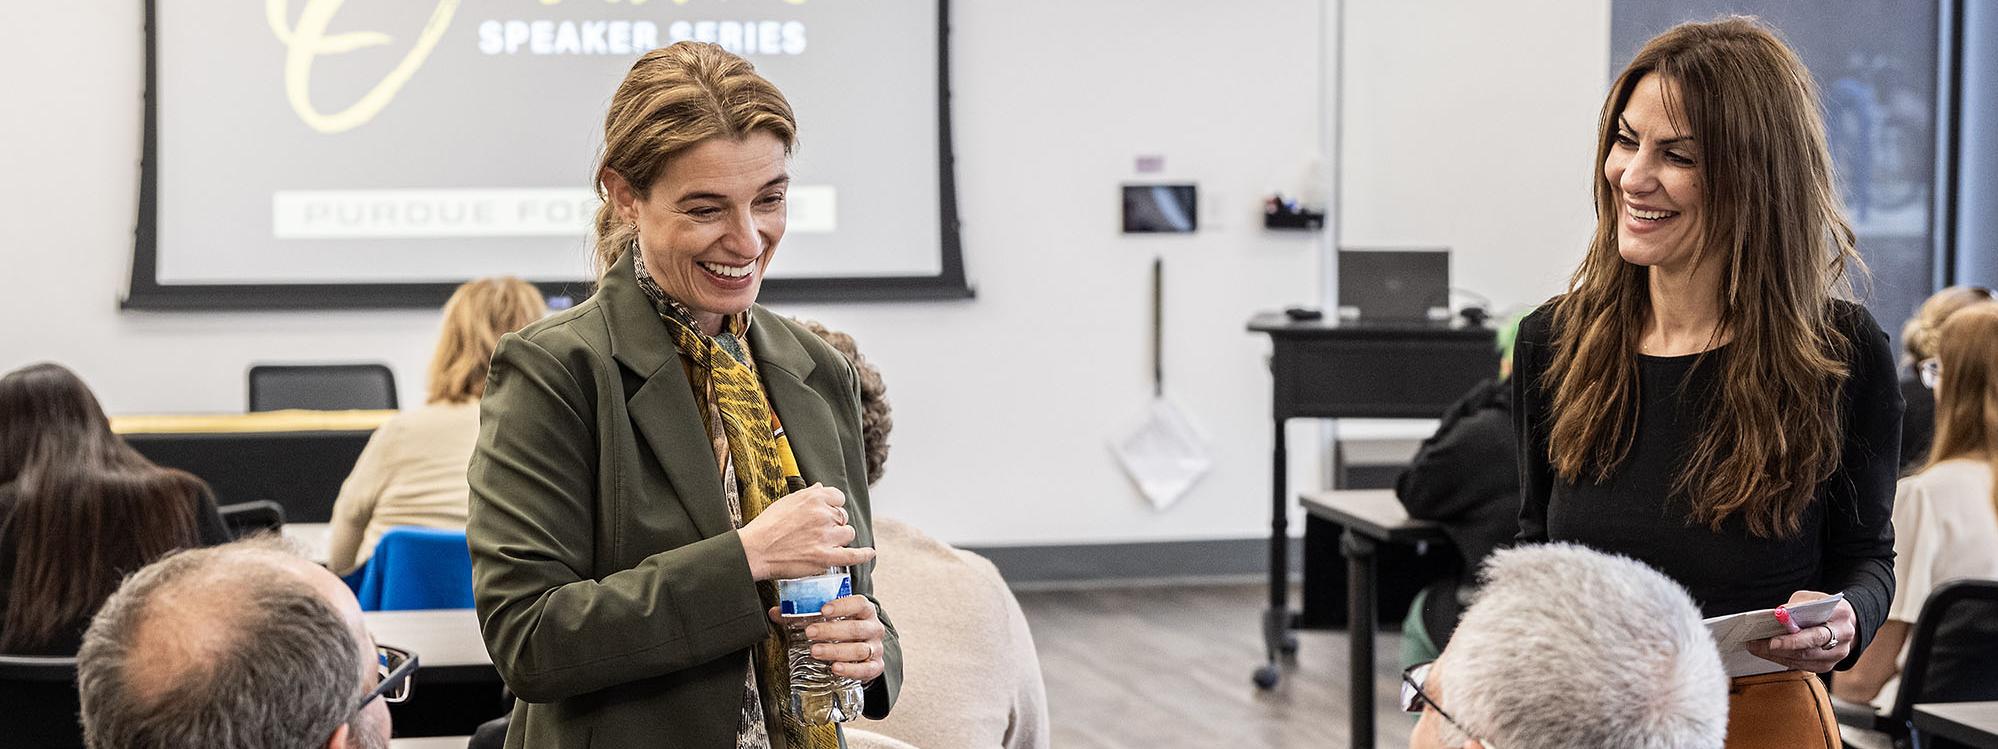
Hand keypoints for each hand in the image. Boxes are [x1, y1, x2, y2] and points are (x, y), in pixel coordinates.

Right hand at [739, 483, 873, 580]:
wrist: (755, 550)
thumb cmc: (766, 526)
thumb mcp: (786, 501)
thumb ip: (807, 495)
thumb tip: (821, 488)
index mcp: (814, 498)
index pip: (838, 498)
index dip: (833, 507)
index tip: (827, 514)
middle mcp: (823, 514)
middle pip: (843, 517)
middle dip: (835, 524)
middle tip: (819, 533)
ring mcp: (825, 536)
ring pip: (847, 534)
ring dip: (840, 539)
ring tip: (825, 544)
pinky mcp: (825, 557)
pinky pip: (852, 556)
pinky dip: (863, 555)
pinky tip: (869, 553)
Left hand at [768, 595, 885, 683]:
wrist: (864, 652)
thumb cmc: (844, 630)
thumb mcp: (829, 620)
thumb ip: (802, 615)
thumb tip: (776, 612)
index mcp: (865, 611)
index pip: (859, 604)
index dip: (842, 605)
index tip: (823, 609)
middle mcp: (874, 628)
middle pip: (856, 628)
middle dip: (831, 631)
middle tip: (810, 632)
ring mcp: (876, 648)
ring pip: (859, 649)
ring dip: (836, 651)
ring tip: (815, 651)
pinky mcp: (876, 667)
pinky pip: (866, 670)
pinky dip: (851, 670)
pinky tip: (835, 668)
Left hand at [1745, 591, 1854, 672]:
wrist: (1845, 622)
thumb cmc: (1823, 607)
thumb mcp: (1811, 598)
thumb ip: (1795, 606)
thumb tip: (1775, 617)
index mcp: (1840, 615)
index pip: (1816, 633)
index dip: (1793, 640)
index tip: (1771, 640)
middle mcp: (1843, 637)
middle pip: (1808, 650)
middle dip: (1779, 648)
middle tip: (1755, 645)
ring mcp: (1837, 655)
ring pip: (1803, 660)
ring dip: (1775, 655)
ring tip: (1755, 647)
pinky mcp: (1827, 665)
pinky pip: (1801, 665)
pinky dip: (1782, 658)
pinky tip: (1767, 652)